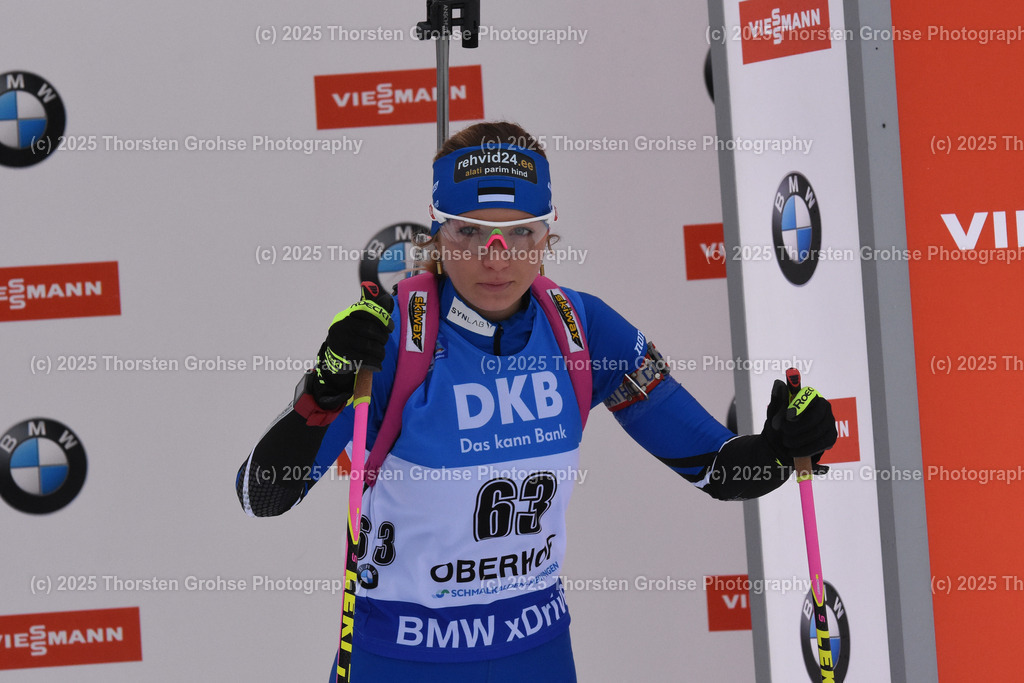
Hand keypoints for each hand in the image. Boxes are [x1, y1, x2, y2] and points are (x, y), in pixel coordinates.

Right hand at [308, 282, 394, 407]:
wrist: (333, 354)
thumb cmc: (351, 335)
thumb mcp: (357, 321)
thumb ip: (371, 312)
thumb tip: (386, 298)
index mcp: (347, 315)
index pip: (366, 311)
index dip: (381, 318)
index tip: (390, 328)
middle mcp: (342, 326)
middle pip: (369, 330)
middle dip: (382, 337)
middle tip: (384, 342)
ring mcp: (341, 341)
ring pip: (369, 346)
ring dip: (380, 352)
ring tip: (382, 354)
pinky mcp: (342, 356)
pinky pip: (364, 359)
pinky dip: (375, 362)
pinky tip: (378, 364)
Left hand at [762, 379, 835, 470]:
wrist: (781, 444)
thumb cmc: (780, 424)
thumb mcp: (774, 412)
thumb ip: (777, 399)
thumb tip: (778, 384)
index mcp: (811, 397)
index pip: (810, 397)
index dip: (800, 406)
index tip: (788, 415)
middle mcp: (824, 408)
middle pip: (815, 417)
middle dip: (797, 427)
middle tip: (783, 431)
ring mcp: (830, 423)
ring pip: (818, 432)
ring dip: (799, 439)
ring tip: (786, 442)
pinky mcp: (830, 438)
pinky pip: (821, 444)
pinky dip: (805, 449)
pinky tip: (794, 451)